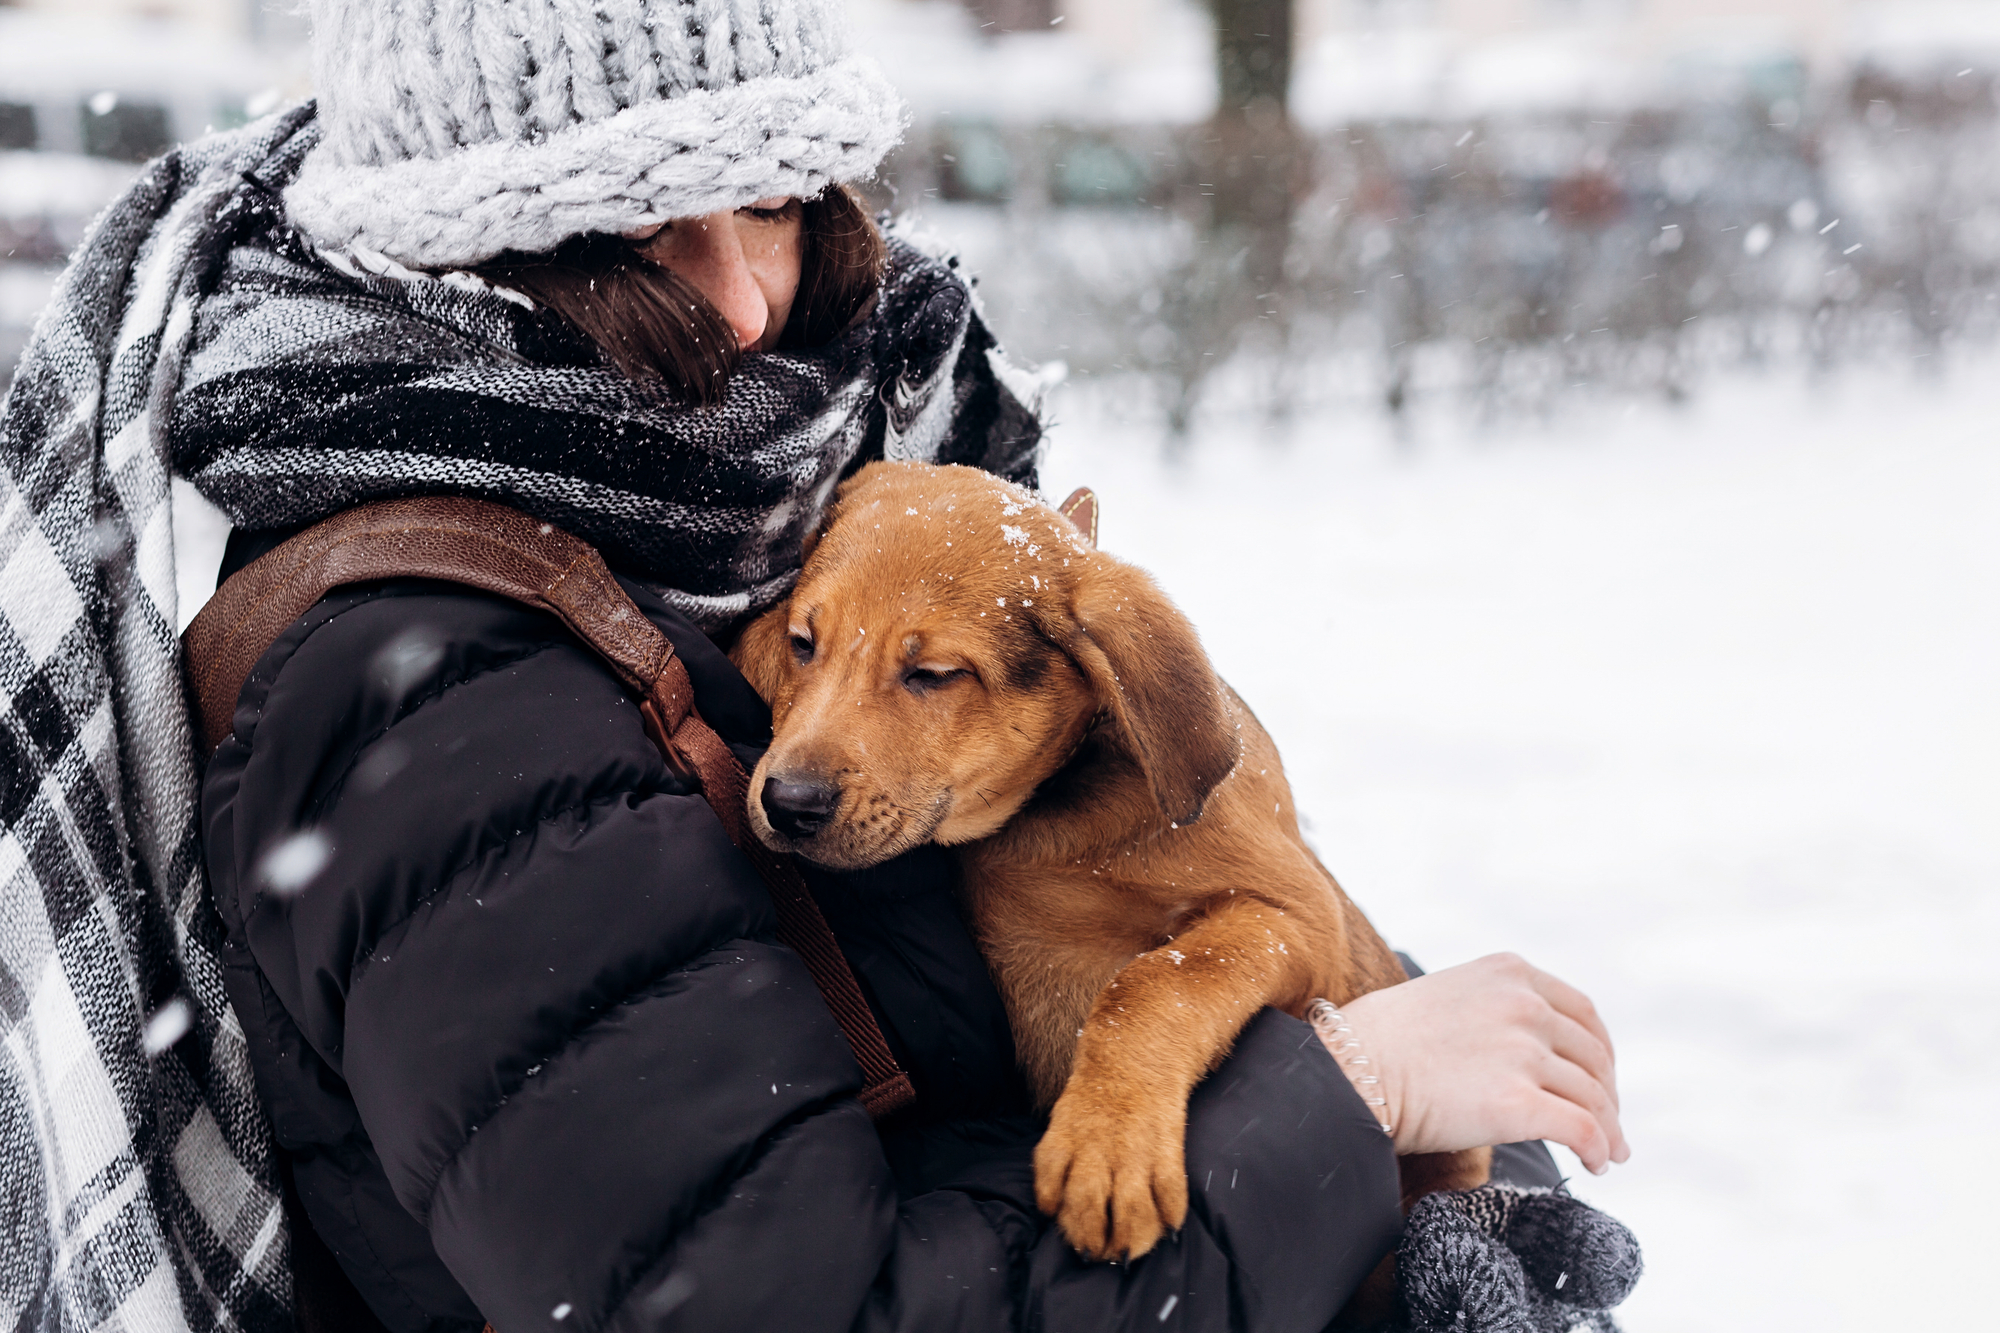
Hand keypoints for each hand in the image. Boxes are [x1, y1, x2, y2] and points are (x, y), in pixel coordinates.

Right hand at [1336, 953, 1628, 1172]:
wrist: (1347, 1069)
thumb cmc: (1380, 1040)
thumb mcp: (1445, 993)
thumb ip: (1492, 1006)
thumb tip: (1521, 1047)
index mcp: (1509, 972)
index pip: (1581, 1011)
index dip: (1600, 1050)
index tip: (1600, 1077)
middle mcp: (1524, 1005)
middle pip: (1593, 1055)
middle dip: (1607, 1093)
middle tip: (1607, 1123)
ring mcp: (1523, 1052)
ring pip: (1593, 1096)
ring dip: (1608, 1128)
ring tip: (1608, 1152)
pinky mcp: (1517, 1103)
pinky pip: (1581, 1129)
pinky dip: (1598, 1148)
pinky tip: (1595, 1162)